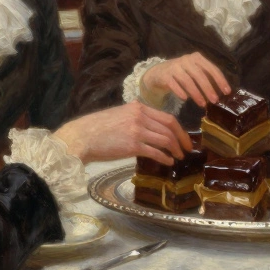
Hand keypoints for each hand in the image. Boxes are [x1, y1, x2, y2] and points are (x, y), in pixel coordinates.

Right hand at [53, 102, 188, 164]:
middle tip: (187, 149)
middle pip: (170, 127)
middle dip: (182, 139)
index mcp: (138, 107)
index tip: (184, 138)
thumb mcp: (118, 113)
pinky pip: (156, 152)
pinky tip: (168, 162)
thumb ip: (134, 115)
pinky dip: (165, 157)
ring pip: (166, 139)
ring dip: (175, 149)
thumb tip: (146, 121)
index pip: (166, 117)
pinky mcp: (132, 146)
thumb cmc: (97, 128)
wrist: (82, 137)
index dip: (179, 129)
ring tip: (178, 157)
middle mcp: (140, 116)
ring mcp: (137, 131)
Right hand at [141, 52, 231, 106]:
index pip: (212, 68)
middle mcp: (186, 60)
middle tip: (215, 101)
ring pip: (187, 80)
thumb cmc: (182, 74)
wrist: (159, 73)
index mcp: (197, 58)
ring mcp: (175, 66)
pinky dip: (180, 91)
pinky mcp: (165, 75)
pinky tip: (185, 99)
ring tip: (203, 104)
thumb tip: (221, 92)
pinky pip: (174, 84)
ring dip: (196, 93)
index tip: (227, 92)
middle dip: (208, 88)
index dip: (220, 80)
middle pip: (200, 75)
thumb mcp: (195, 72)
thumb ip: (207, 78)